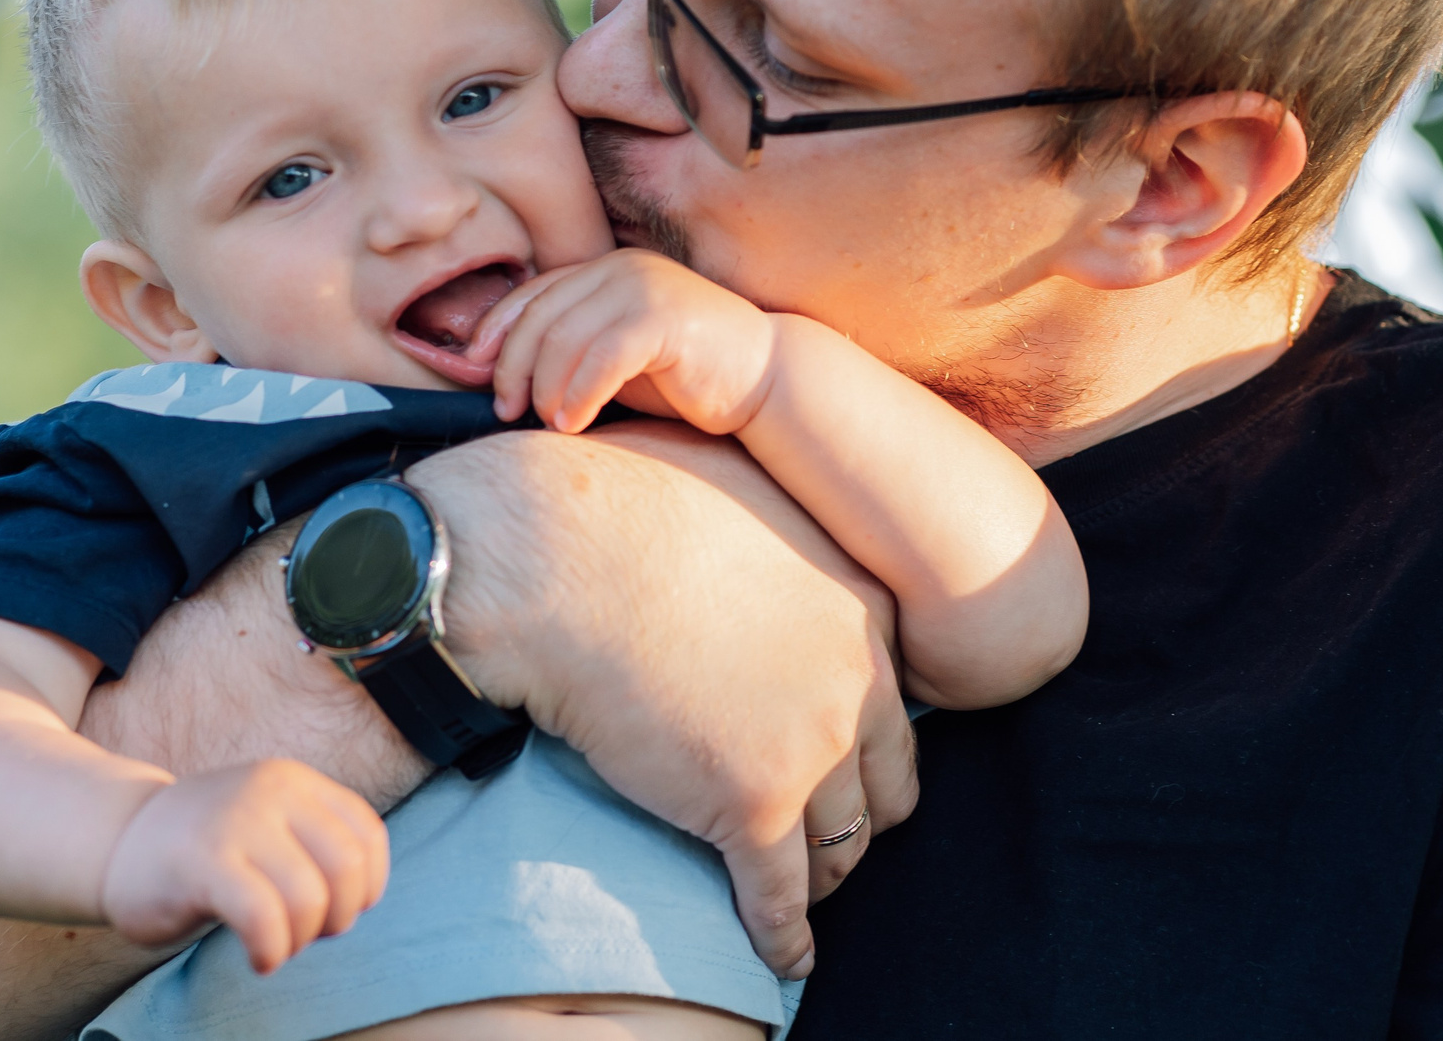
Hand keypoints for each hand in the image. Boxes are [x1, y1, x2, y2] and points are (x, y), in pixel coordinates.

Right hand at [100, 760, 389, 971]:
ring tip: (275, 946)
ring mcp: (237, 823)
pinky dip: (272, 950)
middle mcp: (272, 792)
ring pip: (309, 897)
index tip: (336, 910)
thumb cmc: (203, 848)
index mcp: (295, 782)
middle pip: (347, 868)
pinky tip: (259, 959)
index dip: (368, 886)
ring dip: (300, 941)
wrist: (117, 841)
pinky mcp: (204, 863)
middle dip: (338, 917)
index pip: (366, 834)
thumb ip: (314, 842)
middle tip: (303, 933)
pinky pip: (264, 917)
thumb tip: (362, 896)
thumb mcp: (269, 822)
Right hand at [410, 421, 917, 977]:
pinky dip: (784, 937)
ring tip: (799, 893)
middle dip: (858, 812)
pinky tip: (783, 958)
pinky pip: (781, 897)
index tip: (840, 759)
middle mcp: (856, 676)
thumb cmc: (617, 499)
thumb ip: (772, 523)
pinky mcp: (751, 806)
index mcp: (861, 601)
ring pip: (841, 844)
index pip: (890, 699)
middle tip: (825, 830)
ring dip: (821, 875)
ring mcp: (810, 745)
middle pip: (885, 780)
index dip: (863, 739)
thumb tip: (756, 528)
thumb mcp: (735, 483)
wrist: (552, 554)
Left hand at [474, 250, 778, 434]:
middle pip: (540, 315)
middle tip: (508, 408)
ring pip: (564, 337)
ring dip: (546, 386)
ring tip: (550, 421)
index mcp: (605, 270)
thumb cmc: (685, 375)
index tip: (473, 373)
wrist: (764, 378)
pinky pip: (602, 357)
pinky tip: (575, 424)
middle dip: (513, 365)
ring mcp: (645, 287)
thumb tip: (501, 379)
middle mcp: (621, 268)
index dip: (495, 332)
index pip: (532, 294)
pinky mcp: (665, 318)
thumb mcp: (615, 358)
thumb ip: (569, 353)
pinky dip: (580, 394)